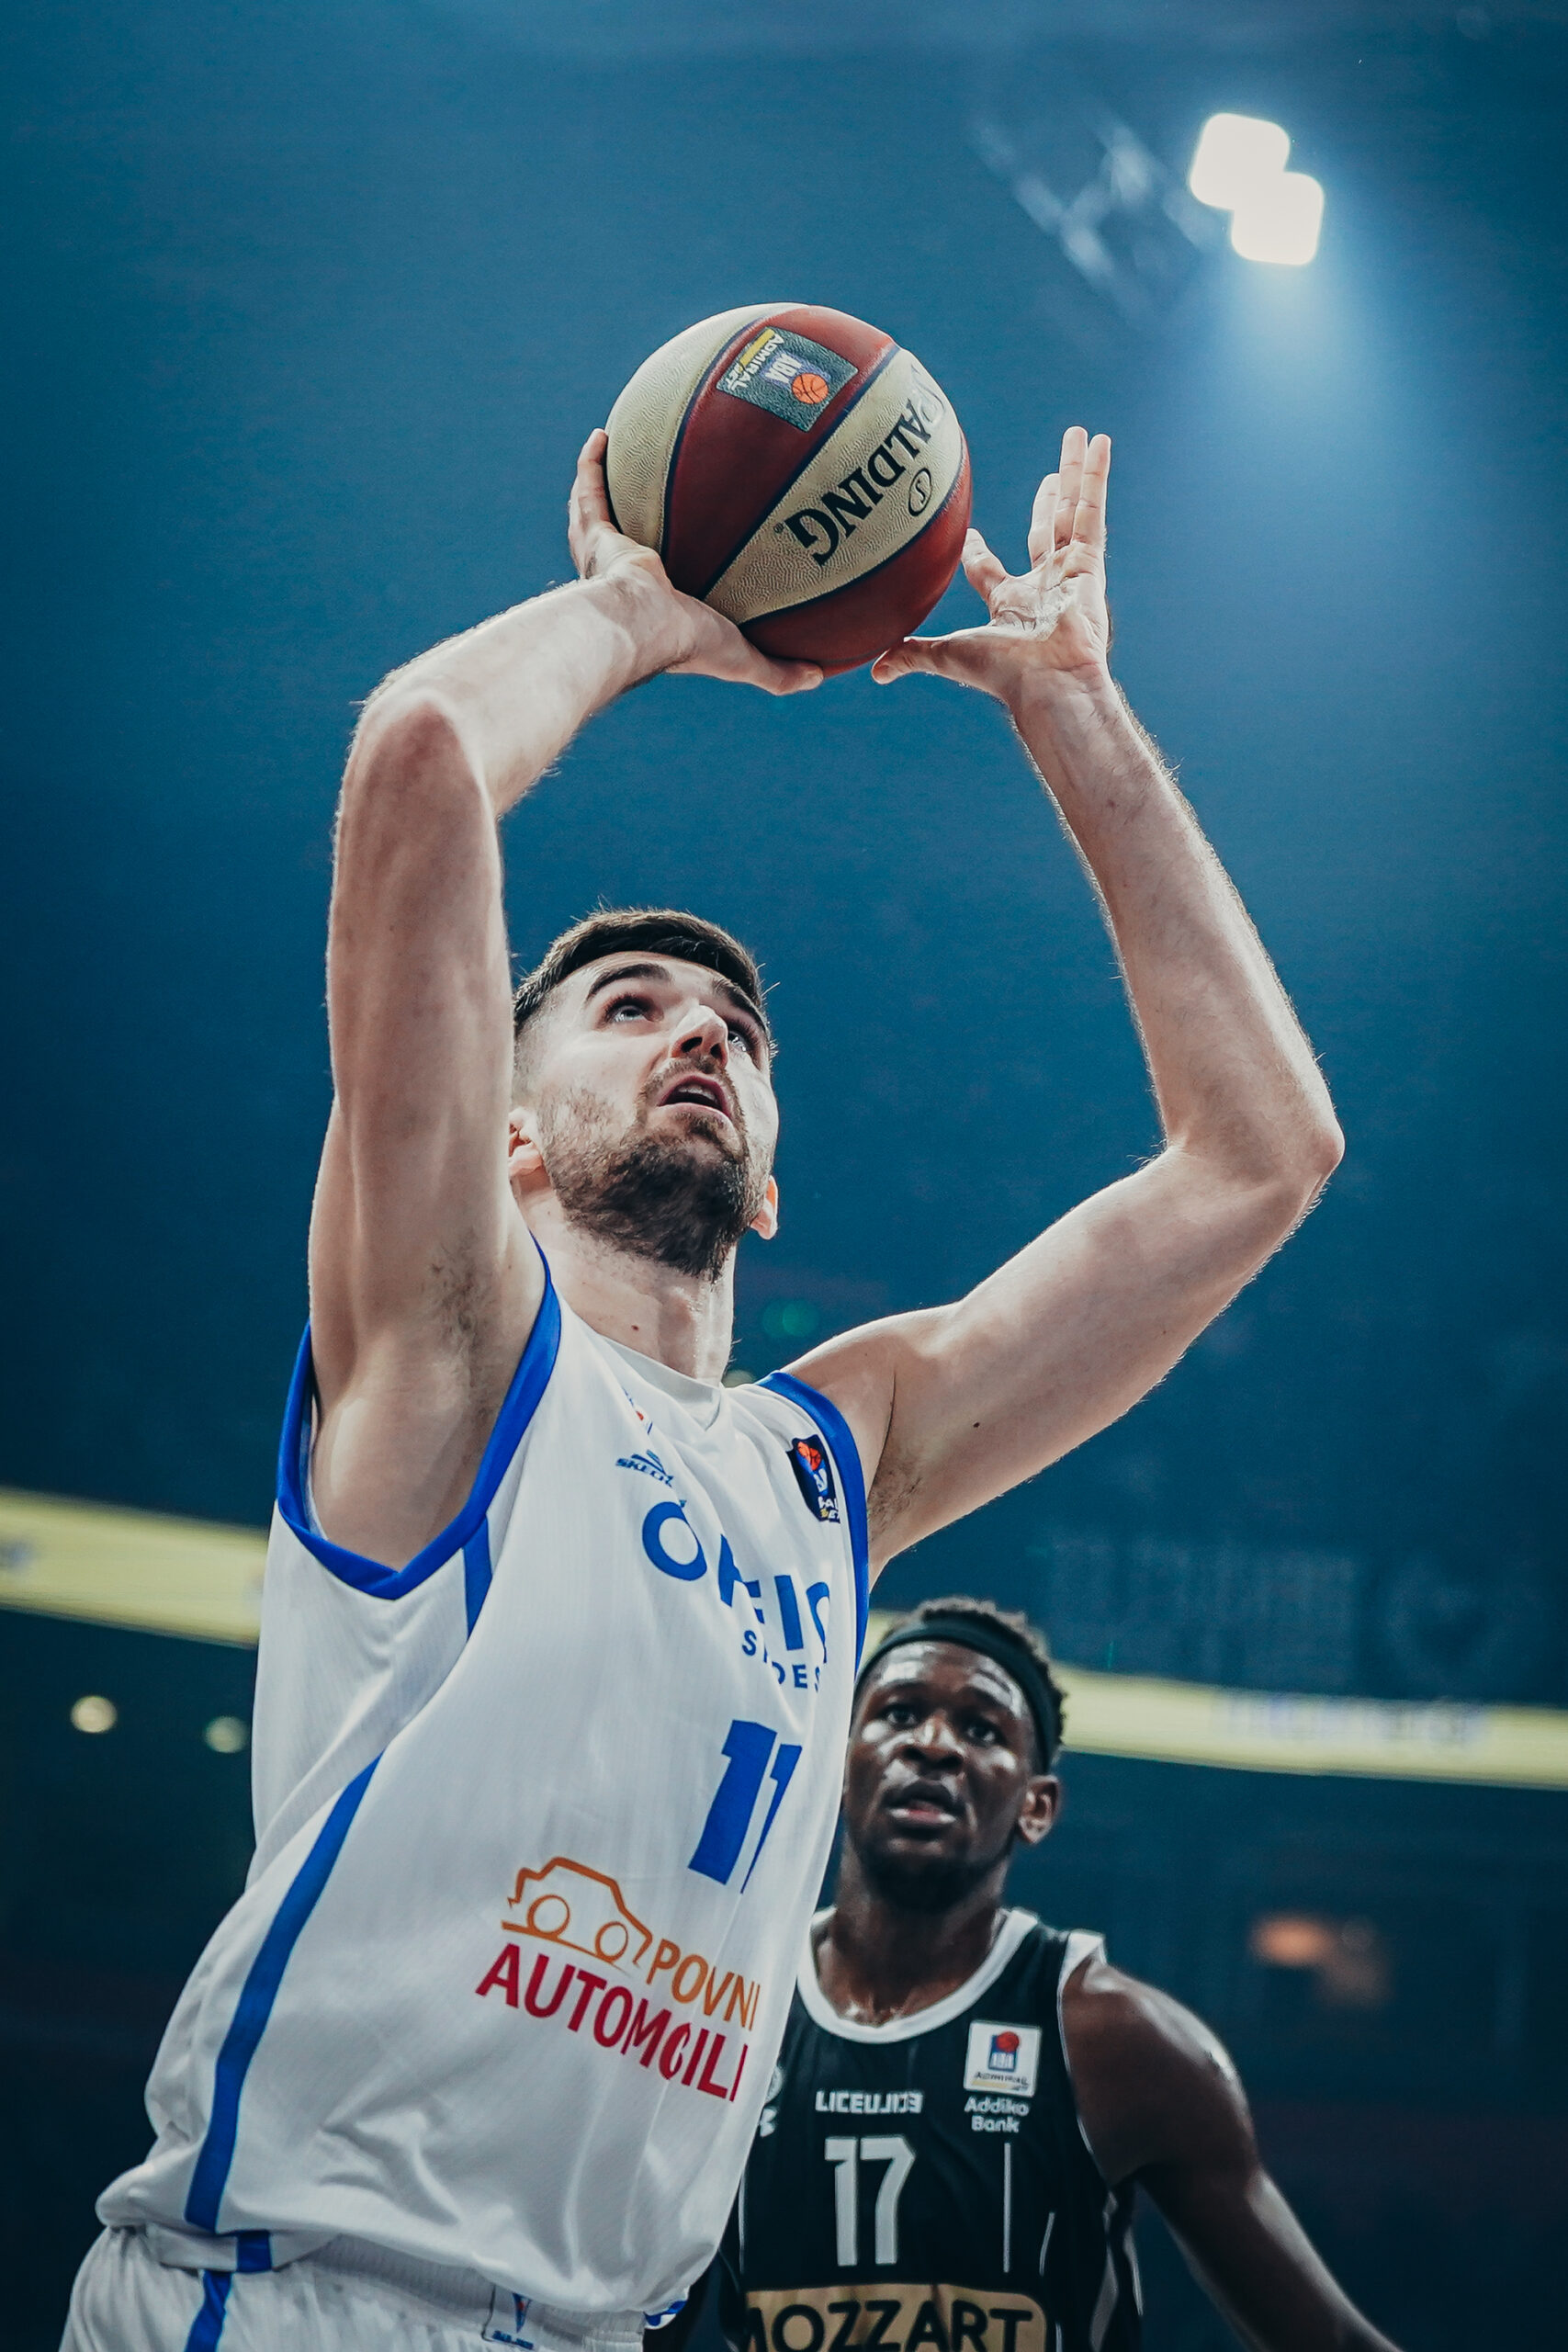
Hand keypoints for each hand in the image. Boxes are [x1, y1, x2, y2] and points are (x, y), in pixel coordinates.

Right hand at [568, 431, 820, 696]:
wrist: (645, 625)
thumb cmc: (690, 644)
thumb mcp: (744, 659)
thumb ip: (778, 670)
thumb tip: (819, 676)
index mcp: (657, 609)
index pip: (666, 588)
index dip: (673, 575)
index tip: (693, 553)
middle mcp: (624, 581)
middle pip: (626, 544)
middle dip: (631, 524)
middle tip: (649, 495)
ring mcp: (605, 557)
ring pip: (599, 517)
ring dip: (603, 489)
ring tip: (614, 453)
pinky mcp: (596, 537)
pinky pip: (591, 492)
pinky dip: (590, 464)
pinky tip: (602, 434)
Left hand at [870, 427, 1111, 703]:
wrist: (1048, 683)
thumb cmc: (1002, 674)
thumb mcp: (948, 656)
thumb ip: (914, 655)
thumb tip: (875, 672)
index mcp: (1008, 605)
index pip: (988, 571)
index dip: (977, 553)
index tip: (969, 535)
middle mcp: (1041, 586)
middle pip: (1043, 531)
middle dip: (1046, 503)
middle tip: (1049, 476)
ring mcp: (1069, 572)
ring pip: (1071, 510)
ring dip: (1074, 472)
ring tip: (1078, 435)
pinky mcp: (1090, 562)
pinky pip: (1093, 510)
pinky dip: (1096, 476)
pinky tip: (1100, 443)